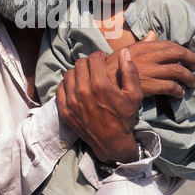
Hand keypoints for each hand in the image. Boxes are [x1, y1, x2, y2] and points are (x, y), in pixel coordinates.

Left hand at [56, 49, 142, 163]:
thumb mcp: (134, 95)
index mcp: (100, 85)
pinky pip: (60, 88)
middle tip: (95, 68)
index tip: (102, 60)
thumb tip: (124, 52)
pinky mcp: (64, 110)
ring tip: (85, 77)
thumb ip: (130, 71)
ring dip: (77, 72)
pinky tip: (76, 88)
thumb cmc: (124, 117)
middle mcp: (83, 91)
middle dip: (89, 63)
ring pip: (69, 74)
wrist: (111, 143)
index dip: (99, 56)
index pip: (94, 58)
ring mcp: (71, 102)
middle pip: (80, 64)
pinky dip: (67, 85)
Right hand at [106, 31, 194, 97]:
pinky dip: (178, 90)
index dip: (182, 50)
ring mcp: (150, 71)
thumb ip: (142, 44)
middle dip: (191, 60)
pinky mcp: (150, 85)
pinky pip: (171, 87)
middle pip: (178, 54)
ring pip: (178, 71)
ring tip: (191, 83)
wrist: (102, 83)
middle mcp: (149, 56)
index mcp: (143, 47)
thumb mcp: (126, 51)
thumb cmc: (111, 68)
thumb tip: (153, 34)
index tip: (187, 56)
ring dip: (188, 78)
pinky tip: (179, 93)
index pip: (169, 45)